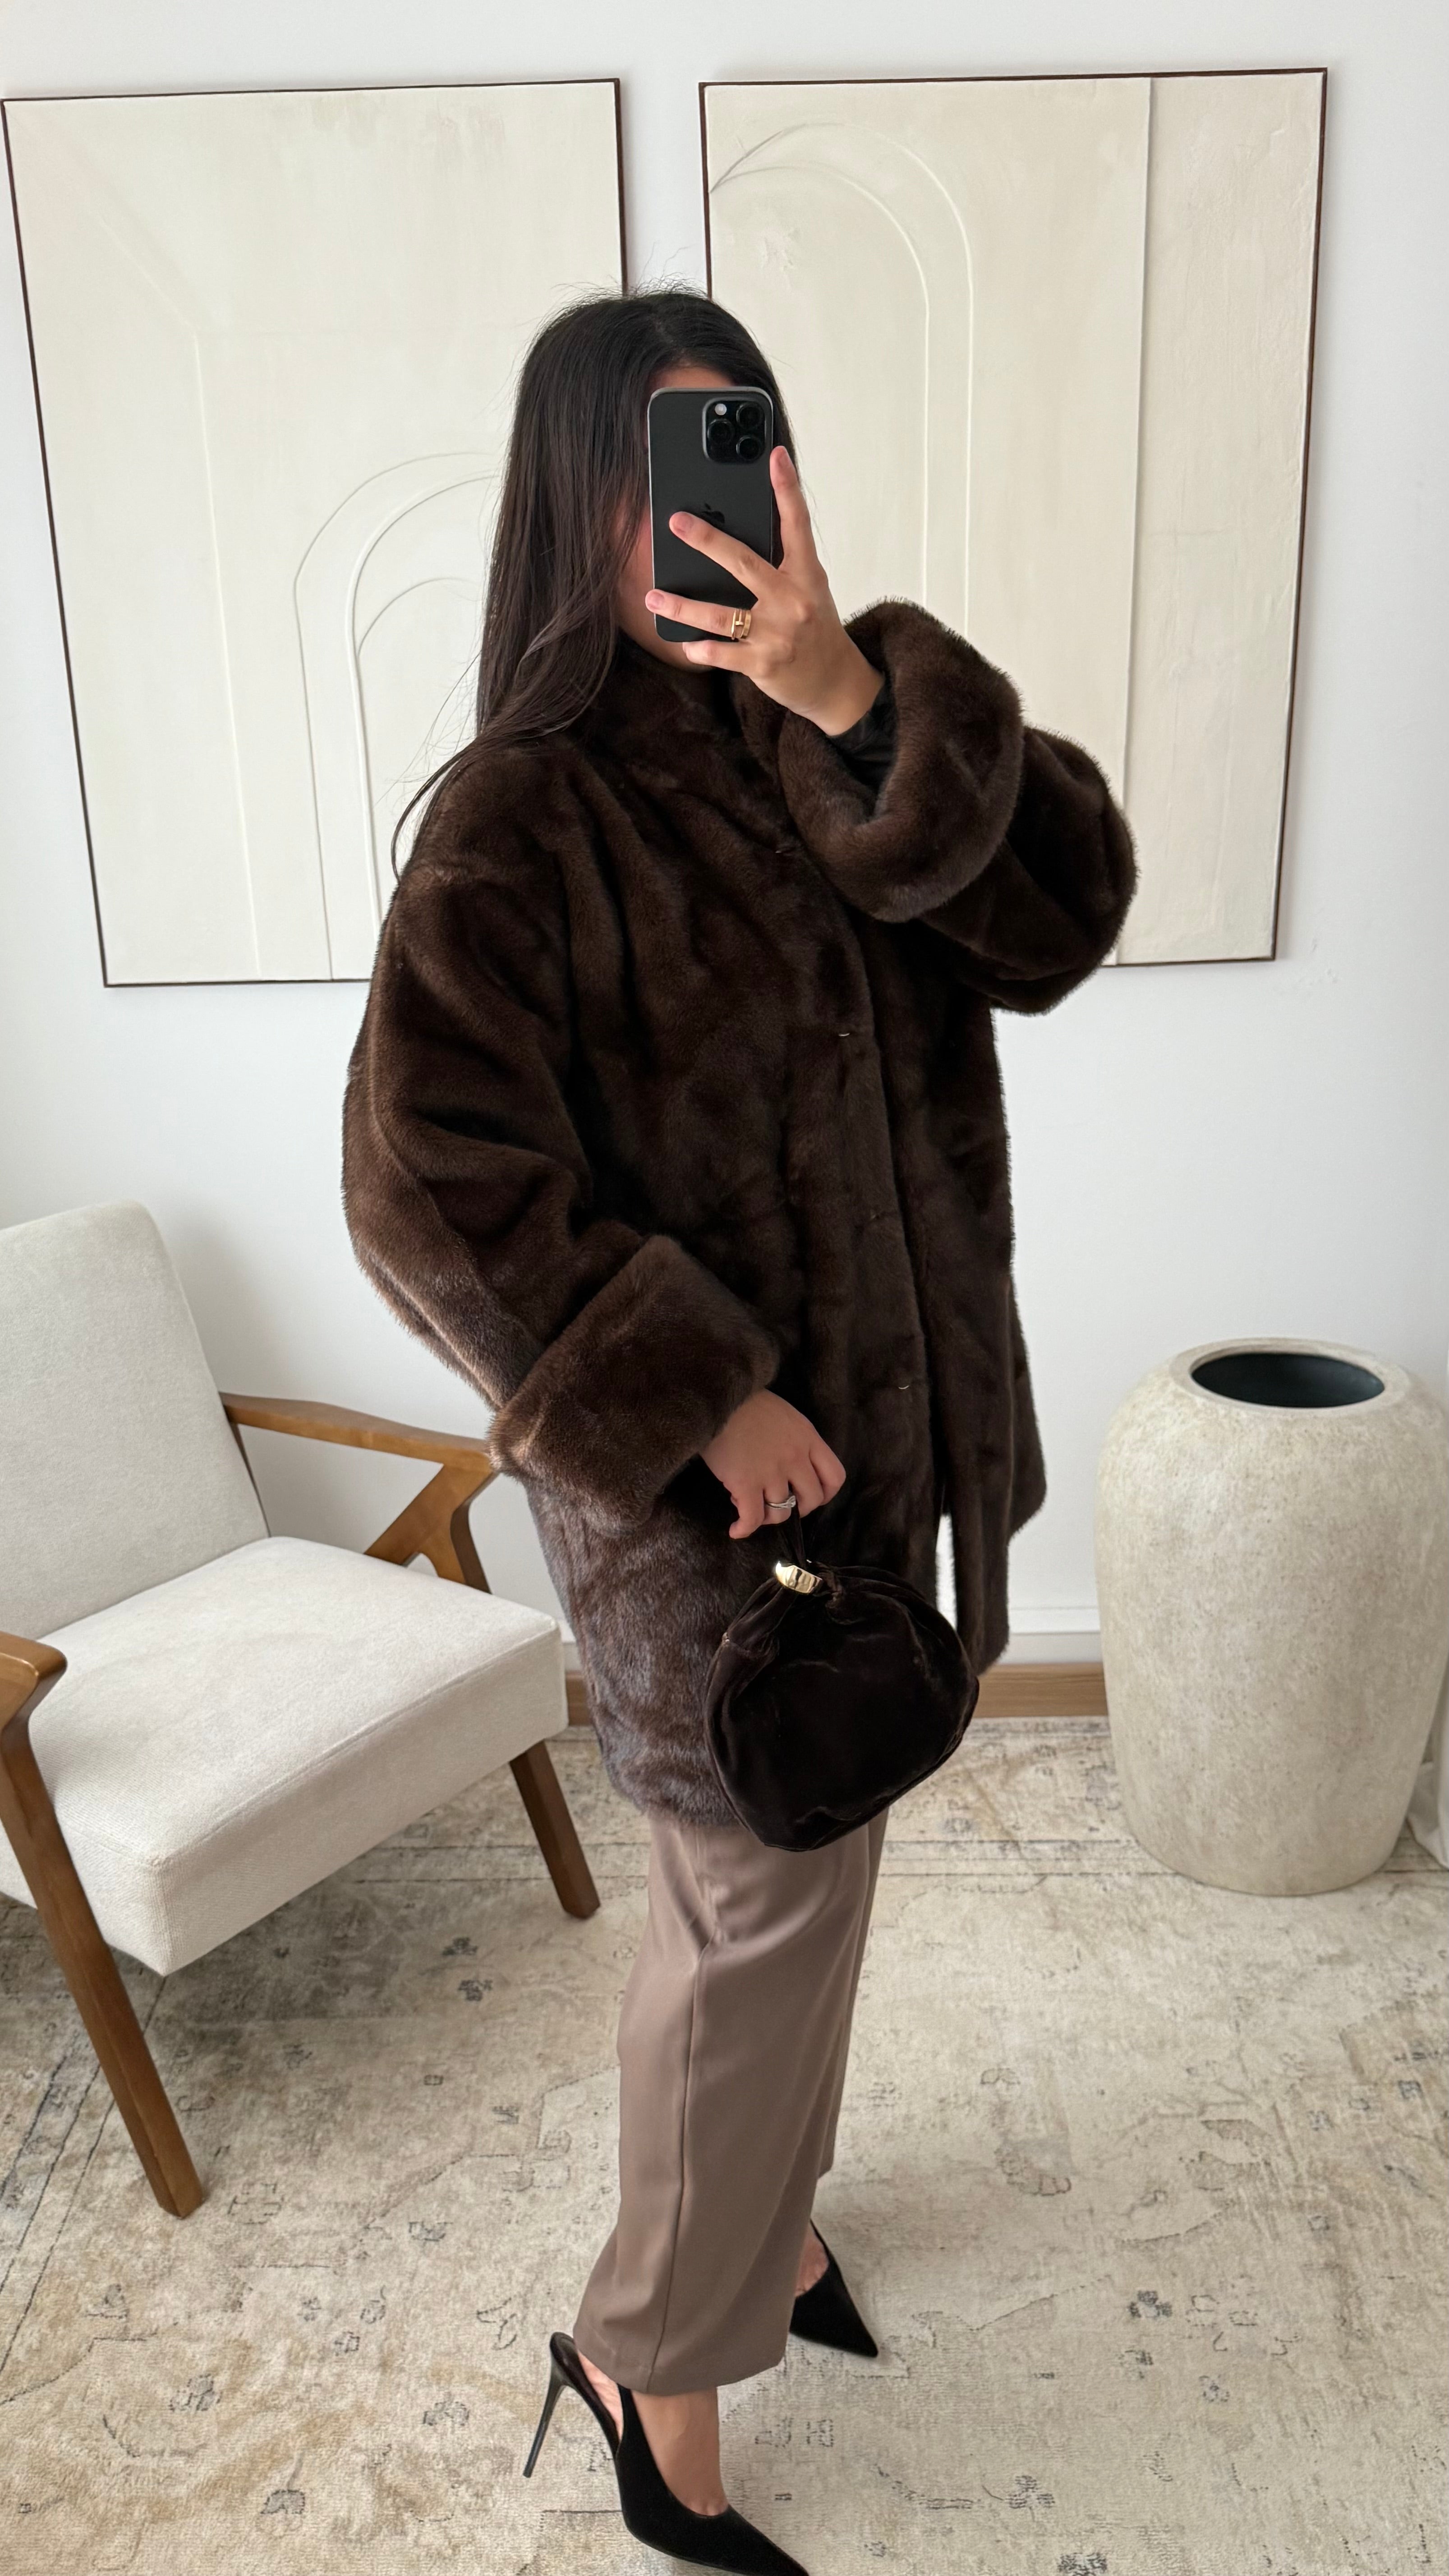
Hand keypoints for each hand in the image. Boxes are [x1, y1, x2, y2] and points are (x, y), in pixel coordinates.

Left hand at [645, 446, 884, 736]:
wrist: (834, 682)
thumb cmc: (815, 626)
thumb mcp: (808, 587)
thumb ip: (782, 560)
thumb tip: (739, 528)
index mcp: (806, 575)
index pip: (797, 524)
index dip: (787, 487)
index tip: (775, 455)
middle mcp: (793, 601)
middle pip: (744, 563)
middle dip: (707, 540)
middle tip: (676, 522)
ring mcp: (777, 634)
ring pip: (720, 616)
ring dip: (682, 606)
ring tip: (654, 596)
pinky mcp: (763, 664)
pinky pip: (721, 654)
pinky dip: (700, 649)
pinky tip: (685, 643)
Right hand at [700, 1388, 846, 1540]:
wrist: (716, 1396)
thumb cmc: (745, 1403)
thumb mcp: (784, 1416)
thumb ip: (796, 1440)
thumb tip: (791, 1470)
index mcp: (807, 1438)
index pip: (834, 1476)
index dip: (825, 1494)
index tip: (810, 1497)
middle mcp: (795, 1457)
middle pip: (812, 1499)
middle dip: (798, 1509)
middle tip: (780, 1506)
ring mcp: (771, 1472)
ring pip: (781, 1513)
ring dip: (767, 1516)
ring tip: (750, 1505)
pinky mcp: (746, 1483)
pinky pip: (752, 1518)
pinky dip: (744, 1529)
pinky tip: (736, 1529)